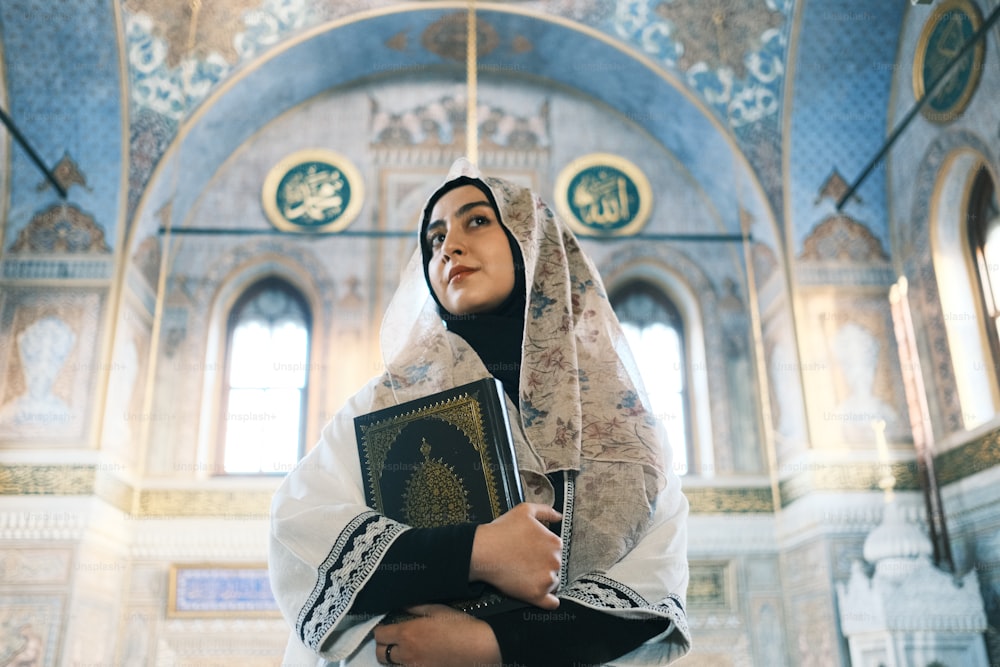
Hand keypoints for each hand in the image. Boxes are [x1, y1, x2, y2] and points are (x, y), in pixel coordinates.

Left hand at [374, 604, 500, 665]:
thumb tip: (400, 605)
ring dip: (396, 658)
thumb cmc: (461, 626)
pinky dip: (410, 664)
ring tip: (408, 650)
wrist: (481, 648)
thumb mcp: (438, 610)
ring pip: (393, 666)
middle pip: (380, 654)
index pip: (379, 635)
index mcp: (407, 634)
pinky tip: (420, 658)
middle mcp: (406, 654)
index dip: (381, 630)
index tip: (387, 627)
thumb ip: (415, 607)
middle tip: (394, 640)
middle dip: (383, 646)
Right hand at [470, 502, 561, 608]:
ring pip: (553, 582)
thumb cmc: (501, 531)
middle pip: (555, 566)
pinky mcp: (537, 595)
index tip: (531, 550)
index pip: (556, 549)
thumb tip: (559, 516)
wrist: (483, 551)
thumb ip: (546, 511)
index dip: (543, 549)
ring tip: (525, 574)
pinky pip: (551, 603)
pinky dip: (548, 600)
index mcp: (555, 542)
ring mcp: (547, 579)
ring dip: (543, 580)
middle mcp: (555, 561)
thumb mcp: (525, 511)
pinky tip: (540, 595)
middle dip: (543, 564)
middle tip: (525, 561)